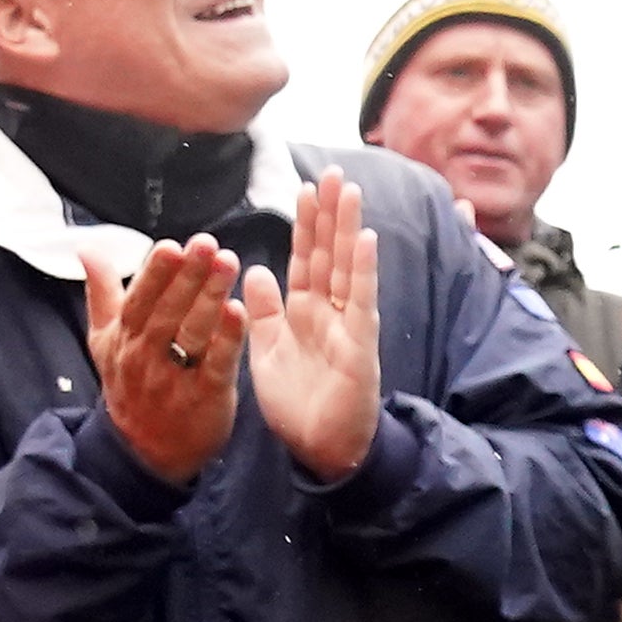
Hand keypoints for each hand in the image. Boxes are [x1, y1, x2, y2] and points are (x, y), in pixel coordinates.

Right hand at [82, 236, 249, 485]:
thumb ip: (101, 293)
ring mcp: (175, 378)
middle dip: (188, 275)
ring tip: (229, 264)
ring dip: (211, 296)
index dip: (154, 273)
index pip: (138, 300)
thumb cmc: (130, 385)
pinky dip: (228, 338)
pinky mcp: (206, 396)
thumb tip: (87, 249)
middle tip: (208, 243)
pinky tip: (241, 311)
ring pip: (192, 332)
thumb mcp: (105, 341)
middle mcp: (146, 356)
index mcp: (124, 338)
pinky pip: (216, 364)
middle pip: (167, 311)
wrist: (144, 453)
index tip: (172, 245)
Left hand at [244, 170, 383, 481]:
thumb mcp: (267, 351)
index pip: (305, 259)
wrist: (320, 449)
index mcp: (303, 313)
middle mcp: (329, 312)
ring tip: (349, 190)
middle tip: (333, 172)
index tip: (305, 188)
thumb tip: (256, 269)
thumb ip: (264, 311)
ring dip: (348, 228)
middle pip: (329, 254)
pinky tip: (366, 239)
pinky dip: (363, 270)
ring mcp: (348, 325)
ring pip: (347, 267)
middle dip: (330, 214)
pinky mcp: (360, 345)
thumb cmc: (297, 404)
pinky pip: (361, 301)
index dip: (305, 225)